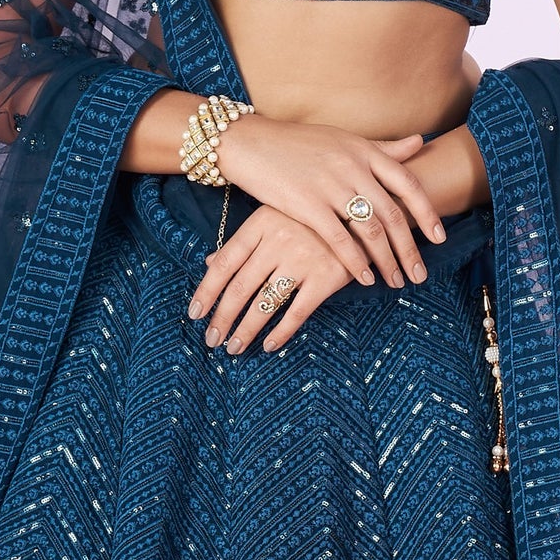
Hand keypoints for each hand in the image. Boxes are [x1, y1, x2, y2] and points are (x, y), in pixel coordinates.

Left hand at [188, 208, 357, 353]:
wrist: (364, 212)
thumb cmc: (313, 217)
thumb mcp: (274, 217)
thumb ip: (244, 241)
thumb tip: (210, 262)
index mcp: (261, 224)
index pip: (225, 263)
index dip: (207, 291)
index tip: (195, 314)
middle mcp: (278, 241)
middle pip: (241, 288)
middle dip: (223, 318)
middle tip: (212, 340)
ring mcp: (303, 260)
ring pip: (264, 303)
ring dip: (246, 330)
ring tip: (234, 347)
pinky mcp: (327, 277)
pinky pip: (297, 312)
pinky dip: (280, 333)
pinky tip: (268, 346)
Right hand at [214, 115, 445, 288]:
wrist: (252, 143)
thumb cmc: (298, 143)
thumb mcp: (345, 140)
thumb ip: (382, 148)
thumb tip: (419, 142)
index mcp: (365, 151)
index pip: (407, 184)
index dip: (427, 213)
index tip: (439, 238)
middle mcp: (353, 167)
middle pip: (392, 215)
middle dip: (409, 249)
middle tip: (419, 274)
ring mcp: (330, 186)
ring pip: (370, 231)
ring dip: (387, 261)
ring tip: (395, 282)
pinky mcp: (307, 205)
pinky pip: (340, 239)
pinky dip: (356, 262)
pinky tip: (366, 278)